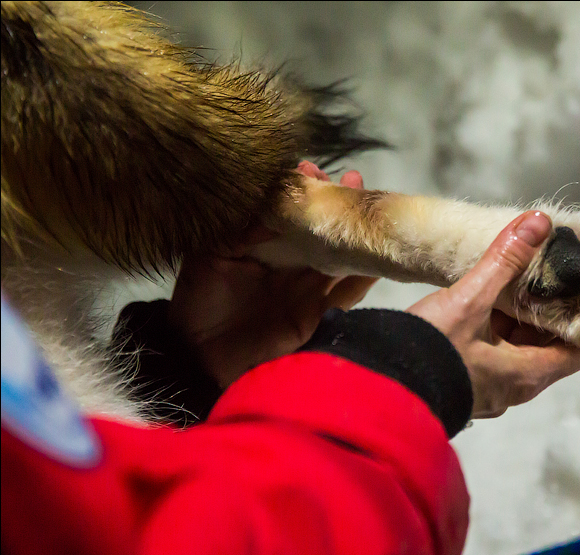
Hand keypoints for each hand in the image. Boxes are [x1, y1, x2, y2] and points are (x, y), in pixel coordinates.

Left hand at [168, 162, 377, 388]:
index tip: (310, 170)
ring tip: (369, 206)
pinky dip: (364, 277)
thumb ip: (238, 228)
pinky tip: (376, 257)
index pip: (294, 213)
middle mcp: (294, 263)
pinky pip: (346, 295)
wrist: (199, 356)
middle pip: (325, 229)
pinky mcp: (318, 316)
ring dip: (357, 233)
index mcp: (268, 246)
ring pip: (342, 256)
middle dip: (339, 203)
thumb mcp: (210, 254)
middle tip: (352, 179)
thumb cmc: (200, 301)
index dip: (305, 191)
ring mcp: (309, 289)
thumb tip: (273, 206)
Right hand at [407, 212, 579, 417]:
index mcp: (528, 374)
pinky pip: (496, 354)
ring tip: (524, 277)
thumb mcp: (468, 300)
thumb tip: (539, 222)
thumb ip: (505, 261)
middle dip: (553, 310)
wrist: (378, 389)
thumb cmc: (428, 351)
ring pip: (521, 348)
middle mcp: (515, 387)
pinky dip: (499, 329)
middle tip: (556, 272)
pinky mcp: (467, 383)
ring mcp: (490, 389)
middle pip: (551, 345)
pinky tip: (488, 300)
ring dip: (523, 317)